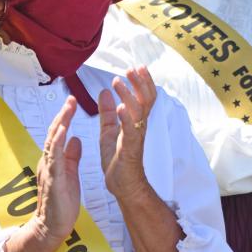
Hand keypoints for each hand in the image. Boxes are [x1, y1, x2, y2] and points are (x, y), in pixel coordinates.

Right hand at [33, 96, 81, 246]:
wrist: (52, 227)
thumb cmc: (60, 204)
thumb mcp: (70, 174)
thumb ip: (71, 156)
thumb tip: (76, 139)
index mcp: (54, 161)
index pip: (58, 135)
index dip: (65, 118)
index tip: (72, 103)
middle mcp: (48, 162)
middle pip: (54, 134)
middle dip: (62, 115)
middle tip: (71, 98)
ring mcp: (48, 170)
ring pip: (52, 142)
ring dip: (60, 124)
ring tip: (68, 108)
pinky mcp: (52, 179)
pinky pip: (54, 158)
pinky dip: (58, 143)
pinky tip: (63, 131)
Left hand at [98, 66, 155, 199]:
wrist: (122, 185)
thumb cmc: (118, 159)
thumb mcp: (109, 131)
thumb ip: (107, 112)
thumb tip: (105, 92)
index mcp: (135, 122)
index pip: (143, 97)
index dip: (142, 82)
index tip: (136, 67)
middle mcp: (139, 127)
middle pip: (146, 100)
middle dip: (140, 83)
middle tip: (132, 69)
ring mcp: (136, 138)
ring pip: (138, 112)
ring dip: (129, 95)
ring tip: (118, 82)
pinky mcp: (130, 150)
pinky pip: (130, 132)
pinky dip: (126, 119)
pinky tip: (120, 108)